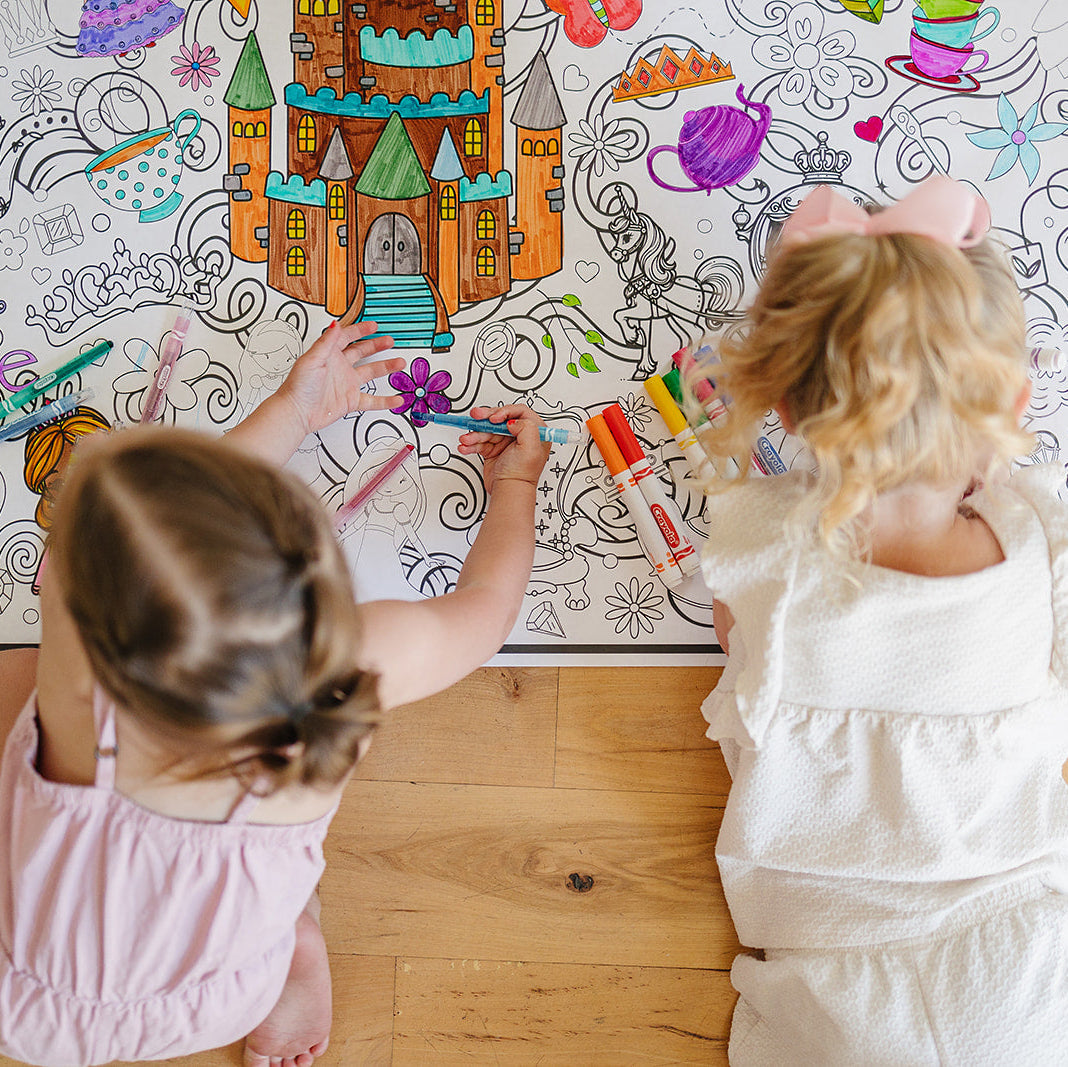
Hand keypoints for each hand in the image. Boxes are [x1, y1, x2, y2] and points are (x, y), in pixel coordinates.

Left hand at [275, 321, 405, 436]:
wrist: (297, 412)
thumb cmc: (299, 386)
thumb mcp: (313, 359)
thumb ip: (326, 342)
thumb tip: (335, 324)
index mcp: (330, 355)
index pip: (347, 337)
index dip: (360, 330)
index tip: (373, 326)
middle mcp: (340, 367)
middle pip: (362, 352)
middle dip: (376, 345)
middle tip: (390, 341)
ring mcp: (346, 384)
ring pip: (370, 372)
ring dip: (385, 367)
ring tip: (399, 363)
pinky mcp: (350, 401)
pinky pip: (372, 400)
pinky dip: (385, 400)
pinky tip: (396, 399)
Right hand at [456, 405, 550, 492]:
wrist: (508, 491)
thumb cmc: (522, 474)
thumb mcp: (531, 449)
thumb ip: (527, 428)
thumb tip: (513, 421)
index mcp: (533, 432)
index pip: (519, 412)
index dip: (505, 412)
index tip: (494, 418)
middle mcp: (518, 435)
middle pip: (499, 418)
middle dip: (485, 418)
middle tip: (476, 416)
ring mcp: (504, 442)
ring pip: (486, 429)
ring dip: (474, 434)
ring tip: (467, 440)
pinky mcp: (493, 449)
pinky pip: (479, 441)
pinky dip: (471, 443)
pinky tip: (466, 446)